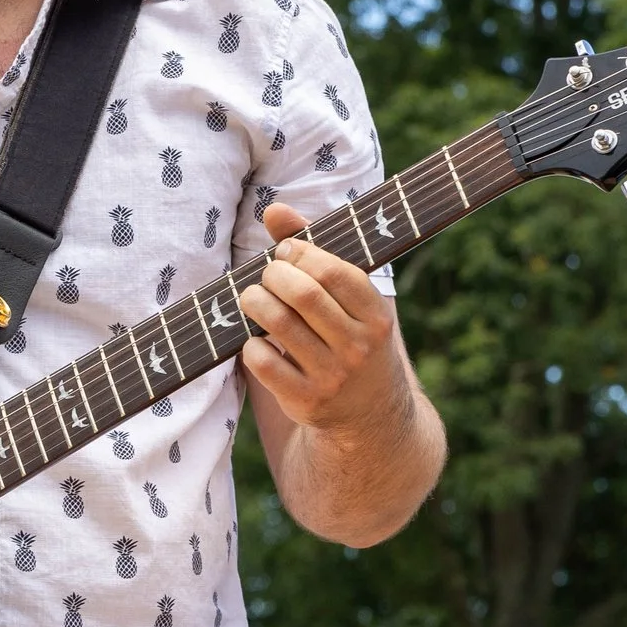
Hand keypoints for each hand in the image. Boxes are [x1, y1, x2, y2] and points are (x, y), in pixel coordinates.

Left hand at [237, 201, 409, 435]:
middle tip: (267, 276)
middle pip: (303, 294)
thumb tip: (274, 209)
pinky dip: (250, 344)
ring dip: (254, 302)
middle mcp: (358, 347)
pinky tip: (256, 340)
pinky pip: (263, 362)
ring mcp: (332, 376)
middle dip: (273, 275)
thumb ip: (314, 250)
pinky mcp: (305, 400)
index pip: (333, 272)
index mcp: (375, 316)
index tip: (285, 252)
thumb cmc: (351, 339)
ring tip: (252, 298)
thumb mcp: (349, 301)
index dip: (299, 253)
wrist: (369, 416)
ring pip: (279, 323)